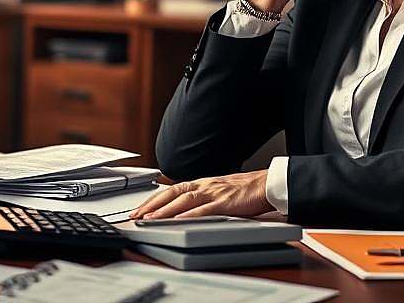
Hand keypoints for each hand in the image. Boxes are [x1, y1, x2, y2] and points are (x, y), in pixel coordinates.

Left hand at [128, 170, 272, 219]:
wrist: (268, 183)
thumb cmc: (246, 190)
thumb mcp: (219, 192)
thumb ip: (203, 199)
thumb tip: (185, 210)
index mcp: (202, 183)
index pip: (171, 190)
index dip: (154, 200)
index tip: (139, 210)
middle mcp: (204, 185)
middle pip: (172, 194)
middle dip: (152, 205)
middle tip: (136, 216)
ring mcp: (214, 193)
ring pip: (184, 200)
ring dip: (165, 210)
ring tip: (150, 219)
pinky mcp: (226, 202)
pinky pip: (205, 209)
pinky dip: (191, 215)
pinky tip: (179, 221)